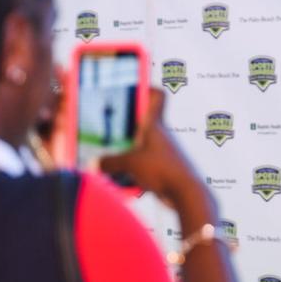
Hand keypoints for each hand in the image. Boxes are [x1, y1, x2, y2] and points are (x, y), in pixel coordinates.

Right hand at [98, 87, 210, 207]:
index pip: (157, 95)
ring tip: (108, 160)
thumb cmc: (163, 170)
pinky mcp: (164, 168)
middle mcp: (161, 134)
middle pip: (143, 122)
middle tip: (106, 130)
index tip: (131, 87)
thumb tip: (94, 164)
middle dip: (124, 128)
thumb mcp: (130, 163)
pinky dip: (133, 172)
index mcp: (155, 124)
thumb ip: (109, 162)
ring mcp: (164, 151)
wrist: (187, 194)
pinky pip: (144, 166)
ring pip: (141, 146)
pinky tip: (121, 182)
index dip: (146, 88)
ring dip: (126, 152)